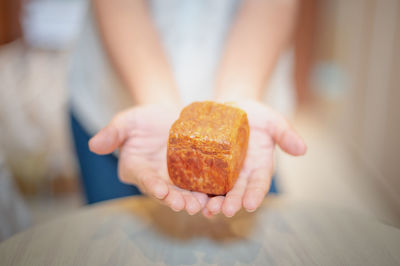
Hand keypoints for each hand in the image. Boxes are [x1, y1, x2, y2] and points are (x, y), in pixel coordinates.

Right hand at [89, 105, 208, 214]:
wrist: (169, 117)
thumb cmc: (144, 119)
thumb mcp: (127, 121)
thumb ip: (112, 133)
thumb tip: (93, 145)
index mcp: (136, 169)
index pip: (143, 179)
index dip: (151, 185)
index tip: (160, 190)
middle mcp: (154, 180)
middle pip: (164, 193)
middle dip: (174, 200)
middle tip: (187, 205)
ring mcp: (173, 181)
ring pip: (182, 194)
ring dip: (191, 201)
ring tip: (202, 205)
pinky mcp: (190, 177)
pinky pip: (197, 187)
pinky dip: (205, 193)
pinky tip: (214, 197)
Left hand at [203, 100, 306, 216]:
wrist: (230, 107)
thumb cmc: (254, 114)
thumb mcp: (271, 120)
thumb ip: (285, 133)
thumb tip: (303, 149)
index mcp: (260, 167)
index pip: (259, 184)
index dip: (255, 194)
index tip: (250, 204)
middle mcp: (242, 174)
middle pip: (238, 193)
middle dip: (233, 202)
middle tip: (225, 210)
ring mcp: (224, 173)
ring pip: (220, 192)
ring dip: (214, 202)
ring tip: (208, 210)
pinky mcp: (207, 168)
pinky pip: (203, 181)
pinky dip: (199, 192)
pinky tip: (193, 200)